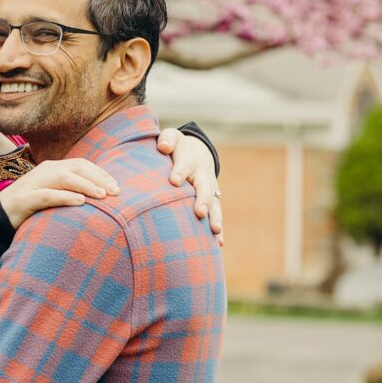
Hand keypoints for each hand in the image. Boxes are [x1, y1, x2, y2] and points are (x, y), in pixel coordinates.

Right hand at [0, 159, 119, 228]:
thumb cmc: (31, 208)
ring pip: (63, 178)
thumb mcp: (53, 194)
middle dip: (98, 178)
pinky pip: (47, 195)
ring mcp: (33, 183)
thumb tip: (99, 196)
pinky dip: (65, 197)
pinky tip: (80, 202)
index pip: (81, 164)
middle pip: (75, 168)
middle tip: (116, 192)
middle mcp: (44, 171)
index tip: (117, 187)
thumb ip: (71, 190)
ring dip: (85, 185)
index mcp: (52, 168)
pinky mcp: (24, 199)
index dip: (100, 173)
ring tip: (102, 196)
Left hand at [157, 128, 222, 244]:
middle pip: (204, 188)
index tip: (173, 181)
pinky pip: (215, 215)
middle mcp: (203, 176)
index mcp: (190, 160)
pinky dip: (218, 229)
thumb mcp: (173, 137)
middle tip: (199, 212)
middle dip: (202, 200)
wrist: (199, 152)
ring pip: (214, 204)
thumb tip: (163, 147)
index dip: (180, 172)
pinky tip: (218, 245)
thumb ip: (167, 139)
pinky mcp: (212, 202)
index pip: (184, 165)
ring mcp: (210, 190)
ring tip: (215, 232)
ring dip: (215, 218)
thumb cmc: (179, 147)